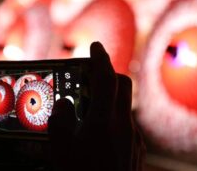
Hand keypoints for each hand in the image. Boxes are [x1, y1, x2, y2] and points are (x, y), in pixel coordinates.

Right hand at [48, 41, 144, 170]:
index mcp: (104, 121)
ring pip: (124, 104)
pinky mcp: (136, 149)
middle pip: (123, 84)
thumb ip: (60, 120)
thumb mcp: (60, 149)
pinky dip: (114, 116)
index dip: (100, 58)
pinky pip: (126, 123)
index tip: (95, 46)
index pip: (105, 78)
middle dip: (109, 73)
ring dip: (110, 96)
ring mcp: (132, 137)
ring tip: (90, 105)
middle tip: (92, 74)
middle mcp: (123, 125)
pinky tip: (100, 131)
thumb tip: (64, 104)